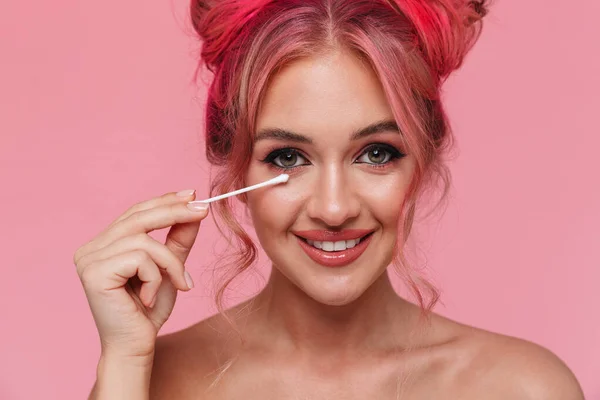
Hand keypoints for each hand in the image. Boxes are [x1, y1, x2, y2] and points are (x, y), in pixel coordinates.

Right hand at [73, 190, 208, 359]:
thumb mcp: (169, 269)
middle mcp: (91, 249)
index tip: (193, 194)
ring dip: (171, 262)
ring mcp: (89, 260)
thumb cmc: (149, 311)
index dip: (164, 201)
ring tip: (181, 284)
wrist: (136, 348)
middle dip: (174, 212)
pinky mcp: (94, 273)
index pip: (136, 213)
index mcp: (104, 245)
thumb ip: (177, 240)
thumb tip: (195, 210)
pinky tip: (149, 298)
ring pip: (144, 239)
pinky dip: (156, 277)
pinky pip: (140, 258)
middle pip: (138, 218)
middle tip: (203, 212)